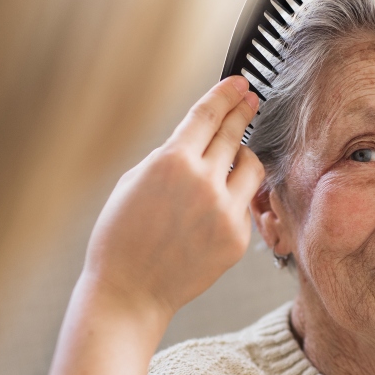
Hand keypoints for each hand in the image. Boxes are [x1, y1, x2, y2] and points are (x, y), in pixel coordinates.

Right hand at [82, 76, 263, 329]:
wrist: (130, 291)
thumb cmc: (122, 239)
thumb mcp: (134, 181)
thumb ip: (169, 157)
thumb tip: (197, 141)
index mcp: (172, 162)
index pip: (208, 115)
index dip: (226, 94)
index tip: (239, 84)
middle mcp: (204, 182)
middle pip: (234, 134)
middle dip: (243, 111)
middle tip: (251, 99)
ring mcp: (225, 211)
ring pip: (252, 167)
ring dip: (245, 156)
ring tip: (235, 156)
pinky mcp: (237, 237)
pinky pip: (244, 204)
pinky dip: (234, 198)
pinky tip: (214, 207)